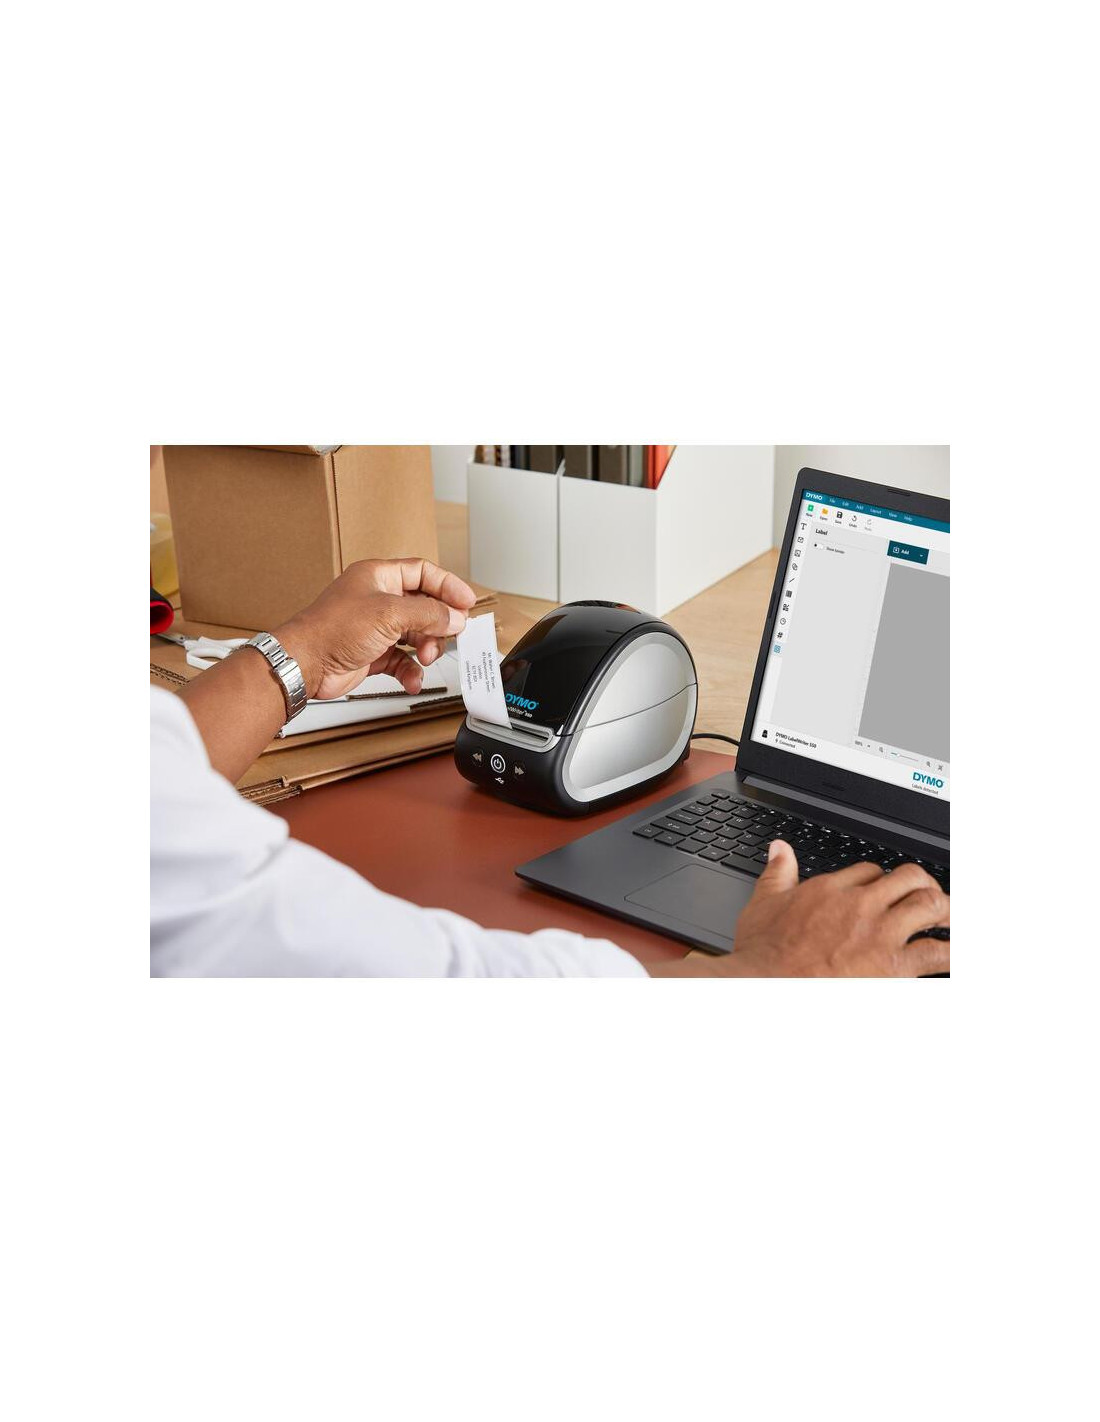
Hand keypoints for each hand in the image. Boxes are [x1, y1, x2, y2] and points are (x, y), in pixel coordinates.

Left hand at [274, 558, 477, 700]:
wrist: (307, 663)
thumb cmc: (332, 629)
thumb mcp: (389, 614)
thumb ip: (428, 614)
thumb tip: (455, 617)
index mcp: (379, 576)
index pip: (422, 573)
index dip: (447, 585)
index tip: (466, 601)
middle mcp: (378, 599)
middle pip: (423, 606)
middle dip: (438, 623)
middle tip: (451, 634)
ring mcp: (375, 627)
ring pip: (415, 634)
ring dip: (426, 648)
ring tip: (426, 657)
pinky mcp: (372, 652)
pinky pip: (402, 659)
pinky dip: (411, 670)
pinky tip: (413, 679)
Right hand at [727, 840, 949, 975]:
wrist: (766, 983)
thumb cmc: (763, 952)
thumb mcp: (764, 902)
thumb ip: (777, 873)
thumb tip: (780, 849)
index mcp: (831, 889)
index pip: (870, 871)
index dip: (881, 880)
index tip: (885, 891)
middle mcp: (861, 905)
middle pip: (908, 878)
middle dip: (924, 885)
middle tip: (930, 898)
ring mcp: (880, 933)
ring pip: (929, 904)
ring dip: (946, 910)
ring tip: (953, 919)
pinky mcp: (894, 965)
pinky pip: (936, 953)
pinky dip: (953, 953)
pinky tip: (957, 955)